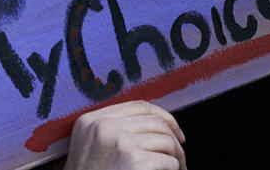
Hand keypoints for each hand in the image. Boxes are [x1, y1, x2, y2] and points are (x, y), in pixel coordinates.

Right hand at [63, 100, 186, 169]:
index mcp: (91, 120)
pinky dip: (173, 169)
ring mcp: (120, 142)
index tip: (175, 131)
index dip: (162, 116)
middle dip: (174, 139)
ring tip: (177, 167)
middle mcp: (104, 126)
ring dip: (177, 156)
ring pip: (166, 141)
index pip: (138, 106)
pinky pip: (168, 161)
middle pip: (155, 122)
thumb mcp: (90, 147)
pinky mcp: (135, 161)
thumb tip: (155, 123)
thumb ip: (113, 130)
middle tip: (179, 155)